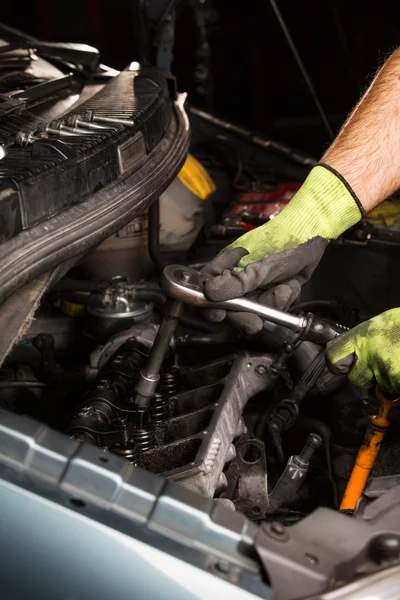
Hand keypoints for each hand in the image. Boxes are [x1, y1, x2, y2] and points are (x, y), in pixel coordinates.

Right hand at [202, 164, 363, 333]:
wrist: (313, 236)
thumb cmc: (284, 241)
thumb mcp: (262, 265)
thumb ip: (238, 281)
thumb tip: (210, 292)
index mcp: (226, 267)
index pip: (208, 292)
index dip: (210, 305)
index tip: (220, 314)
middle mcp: (237, 279)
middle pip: (230, 309)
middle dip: (245, 315)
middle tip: (255, 322)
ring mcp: (254, 288)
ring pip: (253, 312)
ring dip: (270, 304)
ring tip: (283, 289)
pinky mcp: (270, 294)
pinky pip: (270, 310)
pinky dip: (282, 301)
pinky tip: (290, 287)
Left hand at [326, 309, 399, 393]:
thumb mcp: (378, 324)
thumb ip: (362, 340)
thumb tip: (351, 352)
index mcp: (360, 337)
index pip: (333, 357)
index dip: (338, 364)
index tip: (343, 366)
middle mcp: (369, 353)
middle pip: (356, 379)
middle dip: (366, 377)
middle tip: (378, 367)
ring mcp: (384, 368)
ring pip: (379, 385)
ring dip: (387, 379)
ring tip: (397, 361)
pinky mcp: (397, 378)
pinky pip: (395, 388)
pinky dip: (399, 382)